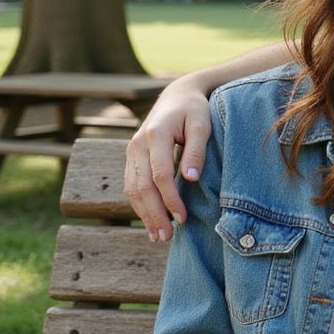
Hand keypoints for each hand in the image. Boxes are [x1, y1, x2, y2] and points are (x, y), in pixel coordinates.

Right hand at [125, 78, 212, 241]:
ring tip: (158, 236)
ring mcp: (131, 151)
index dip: (170, 199)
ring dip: (144, 214)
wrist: (177, 95)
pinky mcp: (131, 158)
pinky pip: (131, 185)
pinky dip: (139, 205)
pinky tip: (150, 221)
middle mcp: (137, 144)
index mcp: (155, 134)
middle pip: (141, 186)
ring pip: (132, 189)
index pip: (160, 175)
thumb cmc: (195, 110)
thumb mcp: (202, 125)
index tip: (183, 218)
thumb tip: (191, 180)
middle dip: (154, 214)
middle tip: (167, 237)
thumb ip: (196, 151)